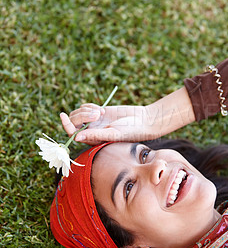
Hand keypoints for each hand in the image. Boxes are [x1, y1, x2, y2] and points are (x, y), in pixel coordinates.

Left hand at [60, 87, 194, 143]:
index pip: (72, 134)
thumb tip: (76, 138)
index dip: (66, 125)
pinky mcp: (98, 112)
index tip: (63, 115)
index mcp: (92, 141)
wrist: (143, 121)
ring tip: (100, 112)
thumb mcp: (113, 134)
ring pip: (78, 113)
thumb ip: (95, 136)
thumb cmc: (131, 132)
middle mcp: (91, 132)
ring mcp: (94, 122)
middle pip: (74, 122)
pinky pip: (85, 107)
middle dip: (82, 116)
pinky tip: (102, 109)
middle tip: (97, 115)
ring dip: (86, 110)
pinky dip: (90, 106)